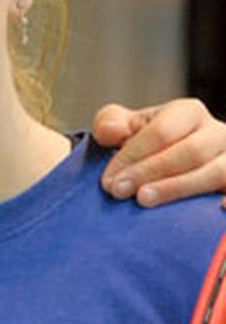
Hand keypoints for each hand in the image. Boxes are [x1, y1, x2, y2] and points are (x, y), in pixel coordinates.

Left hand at [92, 99, 225, 207]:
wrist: (170, 165)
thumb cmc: (145, 145)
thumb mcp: (125, 129)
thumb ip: (111, 124)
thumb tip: (111, 131)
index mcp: (188, 113)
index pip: (161, 131)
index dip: (133, 155)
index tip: (109, 180)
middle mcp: (217, 133)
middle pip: (189, 152)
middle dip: (150, 172)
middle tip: (119, 191)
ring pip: (216, 173)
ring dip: (178, 188)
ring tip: (144, 200)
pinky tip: (216, 210)